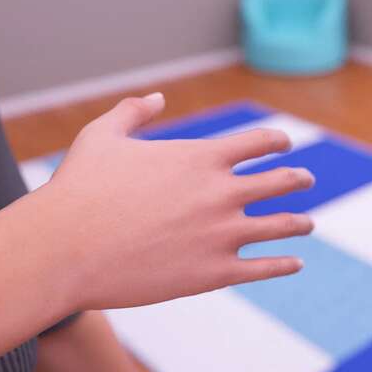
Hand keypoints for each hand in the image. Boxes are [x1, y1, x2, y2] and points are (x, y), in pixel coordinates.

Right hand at [35, 93, 314, 310]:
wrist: (64, 249)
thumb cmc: (78, 190)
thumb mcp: (102, 136)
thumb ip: (132, 112)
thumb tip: (155, 99)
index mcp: (202, 157)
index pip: (259, 142)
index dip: (276, 141)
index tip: (284, 145)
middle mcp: (223, 192)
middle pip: (279, 181)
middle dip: (296, 178)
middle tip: (305, 179)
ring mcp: (223, 234)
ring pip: (280, 225)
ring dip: (298, 223)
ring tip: (307, 223)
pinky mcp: (216, 272)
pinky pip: (264, 267)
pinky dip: (285, 264)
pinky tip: (296, 262)